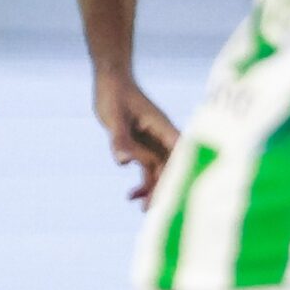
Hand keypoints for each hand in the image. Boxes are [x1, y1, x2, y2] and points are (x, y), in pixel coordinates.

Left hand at [94, 70, 178, 204]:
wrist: (110, 80)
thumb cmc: (115, 94)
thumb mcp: (115, 118)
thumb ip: (120, 140)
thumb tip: (123, 162)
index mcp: (163, 128)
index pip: (178, 155)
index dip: (179, 174)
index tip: (173, 194)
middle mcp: (162, 137)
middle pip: (170, 167)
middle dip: (163, 188)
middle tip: (150, 209)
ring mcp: (153, 142)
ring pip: (159, 171)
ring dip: (152, 189)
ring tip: (142, 209)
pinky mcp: (142, 146)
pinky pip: (146, 168)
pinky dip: (141, 182)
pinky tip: (130, 196)